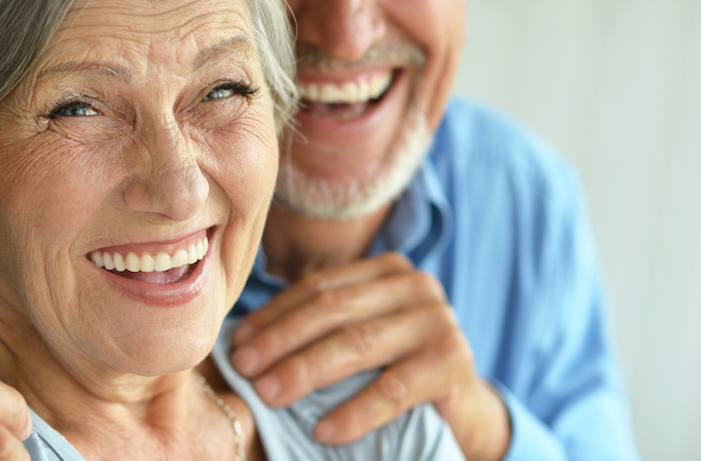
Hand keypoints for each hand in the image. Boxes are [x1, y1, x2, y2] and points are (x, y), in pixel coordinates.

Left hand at [229, 252, 510, 459]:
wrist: (462, 409)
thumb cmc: (397, 369)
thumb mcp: (361, 336)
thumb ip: (321, 325)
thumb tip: (243, 338)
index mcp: (387, 269)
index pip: (319, 286)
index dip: (274, 314)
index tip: (238, 343)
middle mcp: (416, 284)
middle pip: (334, 309)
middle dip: (283, 340)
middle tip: (245, 369)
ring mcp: (438, 319)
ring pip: (357, 343)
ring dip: (306, 371)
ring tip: (270, 395)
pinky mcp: (453, 360)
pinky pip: (392, 388)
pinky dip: (354, 412)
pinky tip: (323, 431)